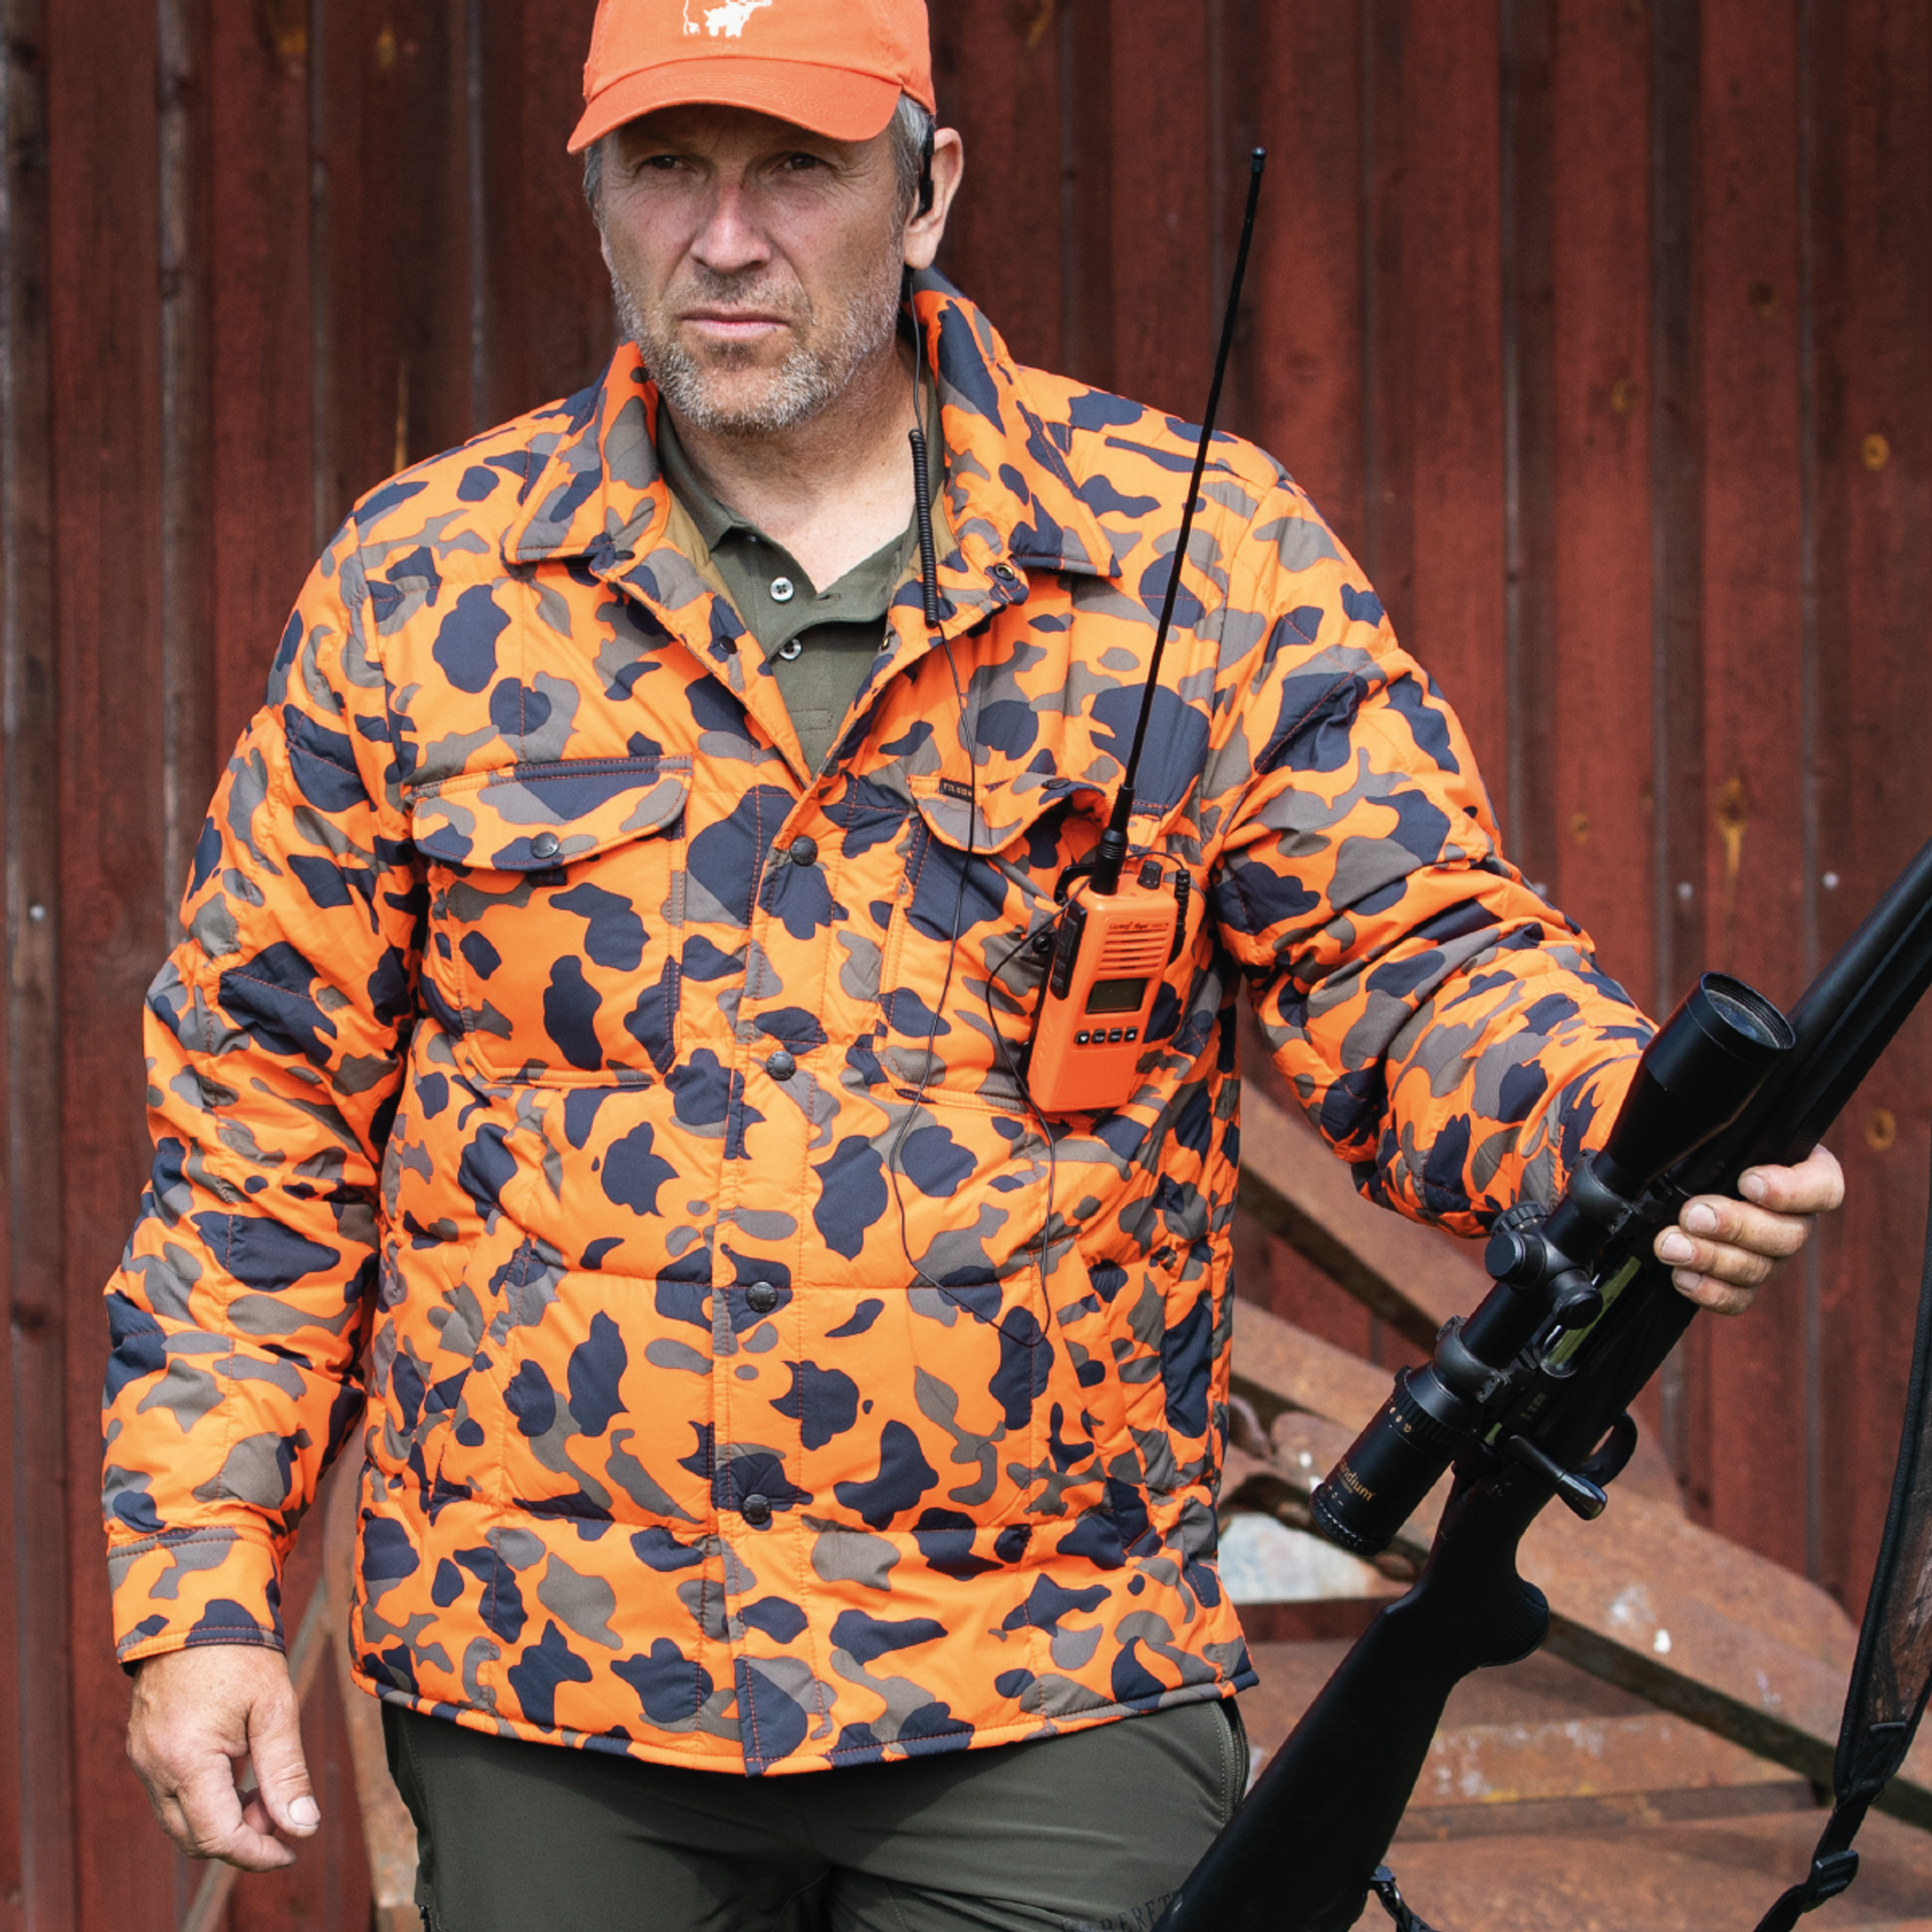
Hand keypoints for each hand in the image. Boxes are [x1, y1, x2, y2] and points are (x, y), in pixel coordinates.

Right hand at [127, 1644, 318, 1870]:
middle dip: (243, 1839)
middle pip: (194, 1837)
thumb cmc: (239, 1650)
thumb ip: (286, 1771)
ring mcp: (143, 1760)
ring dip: (224, 1821)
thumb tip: (303, 1825)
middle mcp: (153, 1768)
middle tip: (284, 1815)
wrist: (194, 1605)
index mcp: (184, 1760)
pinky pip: (172, 1796)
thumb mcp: (274, 1707)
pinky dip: (206, 1800)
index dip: (257, 1853)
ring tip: (266, 1791)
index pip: (217, 1837)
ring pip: (180, 1821)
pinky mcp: (143, 1749)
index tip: (292, 1850)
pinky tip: (240, 1775)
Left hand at [1653, 1142, 1844, 1315]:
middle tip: (1694, 1215)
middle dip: (1737, 1226)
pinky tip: (1683, 1276)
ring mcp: (1768, 1254)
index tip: (1748, 1182)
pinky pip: (1739, 1297)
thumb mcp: (1706, 1135)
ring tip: (1672, 1245)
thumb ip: (1716, 1137)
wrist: (1659, 1184)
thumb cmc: (1689, 1150)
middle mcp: (1791, 1217)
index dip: (1792, 1190)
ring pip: (1761, 1268)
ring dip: (1713, 1258)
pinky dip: (1710, 1291)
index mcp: (1797, 1172)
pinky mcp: (1740, 1282)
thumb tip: (1696, 1133)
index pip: (1823, 1186)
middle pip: (1790, 1235)